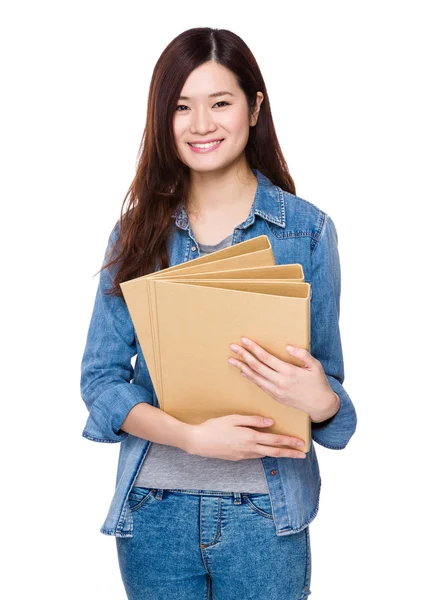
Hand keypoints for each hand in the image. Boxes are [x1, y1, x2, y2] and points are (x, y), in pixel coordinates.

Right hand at [187, 414, 306, 460]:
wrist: (198, 442)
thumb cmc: (214, 426)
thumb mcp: (234, 418)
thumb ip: (253, 420)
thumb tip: (270, 423)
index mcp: (250, 437)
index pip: (275, 441)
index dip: (289, 442)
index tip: (301, 443)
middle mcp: (249, 449)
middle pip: (274, 453)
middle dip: (290, 453)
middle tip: (303, 454)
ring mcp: (243, 456)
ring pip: (265, 455)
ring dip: (278, 454)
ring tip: (288, 451)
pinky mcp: (237, 458)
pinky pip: (254, 455)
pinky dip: (264, 452)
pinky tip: (265, 449)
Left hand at [228, 337, 339, 422]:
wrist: (320, 406)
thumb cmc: (318, 383)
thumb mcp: (315, 366)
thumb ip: (302, 354)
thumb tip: (288, 346)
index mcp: (289, 372)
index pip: (266, 358)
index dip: (254, 348)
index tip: (245, 340)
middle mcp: (280, 382)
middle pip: (257, 367)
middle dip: (243, 355)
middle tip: (232, 347)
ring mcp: (276, 391)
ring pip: (255, 377)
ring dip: (242, 367)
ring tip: (232, 359)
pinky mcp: (275, 397)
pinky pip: (259, 385)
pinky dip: (250, 378)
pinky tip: (243, 371)